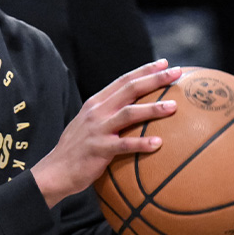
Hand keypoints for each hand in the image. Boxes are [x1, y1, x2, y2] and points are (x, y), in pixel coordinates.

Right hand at [32, 60, 179, 207]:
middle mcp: (97, 112)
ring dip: (152, 109)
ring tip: (174, 107)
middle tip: (177, 73)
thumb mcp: (90, 124)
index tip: (165, 64)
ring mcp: (97, 129)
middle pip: (130, 89)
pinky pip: (124, 145)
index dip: (145, 70)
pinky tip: (158, 144)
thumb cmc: (78, 149)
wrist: (55, 171)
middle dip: (155, 79)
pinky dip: (141, 144)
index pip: (124, 81)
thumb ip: (109, 115)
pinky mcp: (99, 149)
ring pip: (128, 113)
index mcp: (96, 103)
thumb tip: (137, 111)